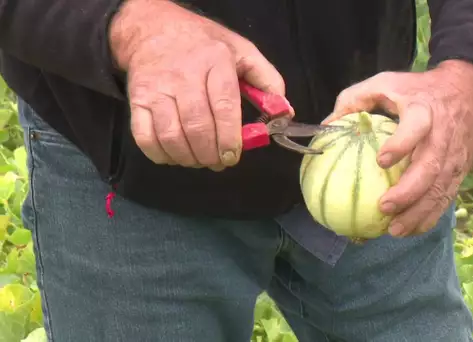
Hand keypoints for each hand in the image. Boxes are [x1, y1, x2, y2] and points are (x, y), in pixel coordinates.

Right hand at [109, 0, 285, 170]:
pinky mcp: (136, 101)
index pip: (223, 105)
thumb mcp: (242, 52)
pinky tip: (175, 156)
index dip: (229, 137)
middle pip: (197, 126)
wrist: (153, 30)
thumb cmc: (205, 45)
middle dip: (211, 154)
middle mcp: (183, 75)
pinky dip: (161, 155)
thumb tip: (284, 113)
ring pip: (171, 135)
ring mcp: (156, 89)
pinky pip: (144, 137)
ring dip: (188, 158)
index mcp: (215, 62)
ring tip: (200, 160)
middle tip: (219, 162)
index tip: (233, 155)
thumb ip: (267, 80)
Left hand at [324, 60, 472, 236]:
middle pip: (430, 168)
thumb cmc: (418, 90)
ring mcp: (454, 156)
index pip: (416, 127)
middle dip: (408, 191)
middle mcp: (442, 136)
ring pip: (439, 189)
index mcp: (424, 111)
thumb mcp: (386, 82)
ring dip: (418, 212)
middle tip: (383, 207)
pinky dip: (429, 216)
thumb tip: (326, 125)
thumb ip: (355, 99)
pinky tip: (410, 230)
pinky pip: (446, 197)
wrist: (470, 91)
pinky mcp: (460, 171)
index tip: (381, 160)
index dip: (401, 144)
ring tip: (394, 230)